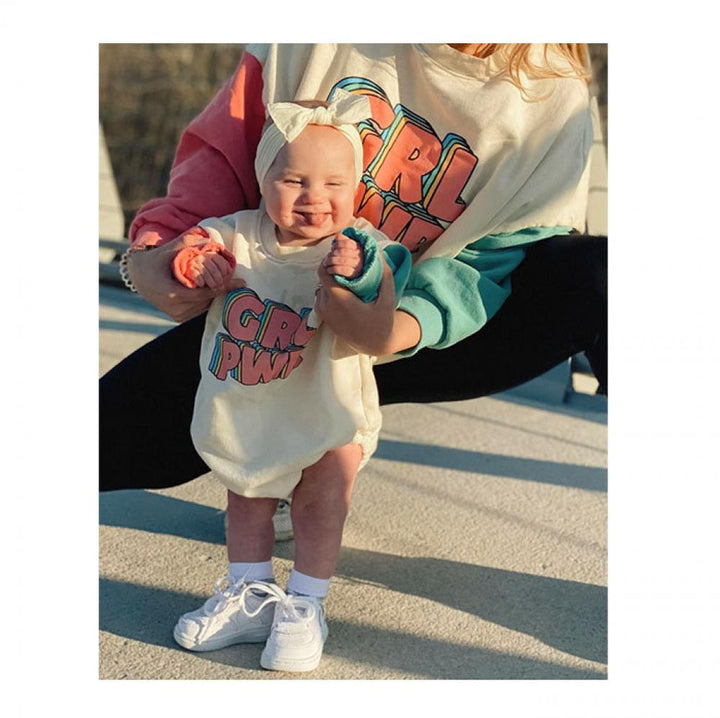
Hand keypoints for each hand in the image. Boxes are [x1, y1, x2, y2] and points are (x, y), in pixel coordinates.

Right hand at [127, 233, 244, 322]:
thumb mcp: (169, 250)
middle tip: (238, 281)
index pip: (205, 293)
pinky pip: (199, 310)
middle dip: (221, 290)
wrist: (139, 276)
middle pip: (207, 301)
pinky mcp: (179, 318)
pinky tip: (214, 290)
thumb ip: (186, 243)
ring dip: (215, 296)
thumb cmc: (156, 261)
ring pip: (205, 307)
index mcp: (172, 294)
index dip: (224, 287)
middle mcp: (175, 308)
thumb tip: (206, 237)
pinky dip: (207, 300)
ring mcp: (177, 315)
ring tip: (226, 284)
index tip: (241, 282)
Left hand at [314, 261, 419, 354]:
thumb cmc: (381, 322)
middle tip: (345, 260)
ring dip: (331, 277)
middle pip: (322, 276)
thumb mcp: (388, 299)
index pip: (324, 271)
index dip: (330, 258)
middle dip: (332, 265)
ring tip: (346, 274)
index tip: (342, 253)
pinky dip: (329, 288)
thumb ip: (385, 276)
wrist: (372, 344)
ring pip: (321, 284)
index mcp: (340, 300)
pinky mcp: (322, 316)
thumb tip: (378, 253)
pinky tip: (343, 287)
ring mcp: (323, 312)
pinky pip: (321, 294)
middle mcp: (327, 306)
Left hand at [322, 235, 363, 279]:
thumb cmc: (351, 261)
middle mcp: (360, 256)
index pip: (347, 243)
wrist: (358, 278)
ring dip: (331, 262)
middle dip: (332, 254)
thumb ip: (344, 241)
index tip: (332, 248)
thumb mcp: (349, 250)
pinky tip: (329, 270)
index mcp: (359, 248)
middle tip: (326, 258)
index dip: (337, 245)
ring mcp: (358, 265)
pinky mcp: (355, 274)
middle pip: (343, 252)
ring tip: (326, 264)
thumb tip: (338, 235)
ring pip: (343, 260)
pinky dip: (334, 269)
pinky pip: (344, 270)